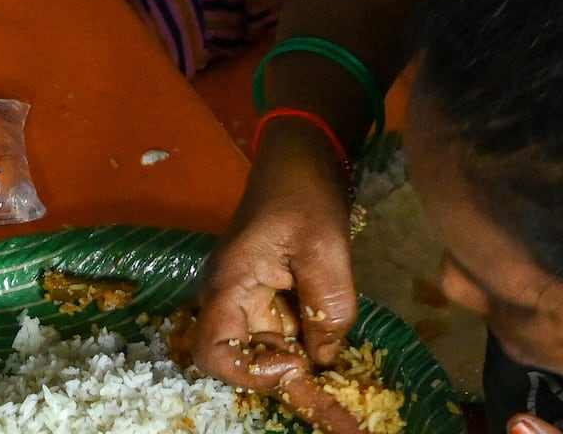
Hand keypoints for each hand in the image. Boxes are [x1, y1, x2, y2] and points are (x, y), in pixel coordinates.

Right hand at [190, 120, 358, 392]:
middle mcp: (232, 299)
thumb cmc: (305, 193)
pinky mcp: (273, 298)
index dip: (251, 373)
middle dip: (290, 390)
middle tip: (341, 421)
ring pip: (272, 355)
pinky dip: (312, 358)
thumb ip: (326, 307)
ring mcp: (251, 300)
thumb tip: (324, 358)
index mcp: (229, 285)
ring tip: (346, 415)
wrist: (303, 155)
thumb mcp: (324, 248)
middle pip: (248, 362)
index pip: (216, 354)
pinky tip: (340, 380)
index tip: (296, 363)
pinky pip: (287, 337)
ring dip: (306, 380)